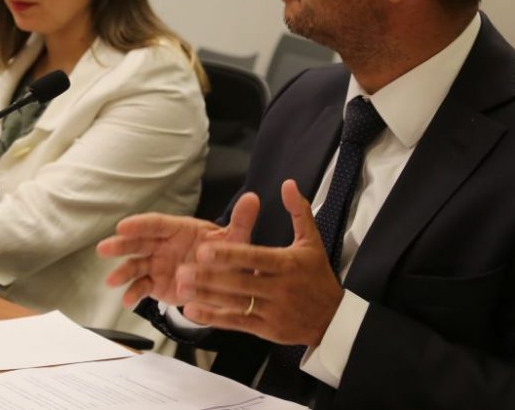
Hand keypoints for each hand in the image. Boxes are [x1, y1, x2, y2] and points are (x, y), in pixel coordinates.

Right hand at [97, 192, 259, 307]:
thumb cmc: (226, 254)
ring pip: (136, 265)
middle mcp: (164, 245)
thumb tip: (253, 198)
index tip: (123, 226)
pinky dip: (133, 294)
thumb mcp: (236, 239)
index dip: (139, 224)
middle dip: (121, 245)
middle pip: (139, 242)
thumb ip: (241, 221)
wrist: (224, 281)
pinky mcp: (156, 284)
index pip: (156, 223)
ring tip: (111, 281)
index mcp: (179, 229)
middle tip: (104, 249)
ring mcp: (157, 264)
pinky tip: (127, 302)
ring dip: (122, 272)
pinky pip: (142, 288)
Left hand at [177, 180, 344, 346]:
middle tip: (182, 270)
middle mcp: (279, 288)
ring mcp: (272, 311)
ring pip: (235, 303)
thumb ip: (298, 211)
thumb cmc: (317, 277)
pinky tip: (192, 310)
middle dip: (209, 277)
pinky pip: (237, 323)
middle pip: (240, 282)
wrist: (333, 319)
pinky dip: (214, 318)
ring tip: (180, 288)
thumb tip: (287, 184)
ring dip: (206, 297)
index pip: (254, 258)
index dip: (229, 255)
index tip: (204, 249)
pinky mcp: (266, 330)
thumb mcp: (311, 242)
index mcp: (287, 264)